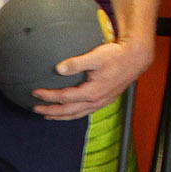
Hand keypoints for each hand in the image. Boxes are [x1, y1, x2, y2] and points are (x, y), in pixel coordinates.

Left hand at [30, 37, 153, 119]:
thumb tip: (58, 69)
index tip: (35, 93)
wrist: (135, 58)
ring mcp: (100, 102)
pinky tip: (68, 110)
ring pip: (77, 114)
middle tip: (35, 109)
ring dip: (61, 116)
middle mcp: (96, 101)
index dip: (48, 96)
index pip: (64, 97)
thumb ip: (76, 63)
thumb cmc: (116, 55)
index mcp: (92, 92)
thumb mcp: (96, 56)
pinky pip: (84, 112)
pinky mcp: (104, 100)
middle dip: (50, 111)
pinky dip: (73, 113)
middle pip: (68, 111)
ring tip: (48, 116)